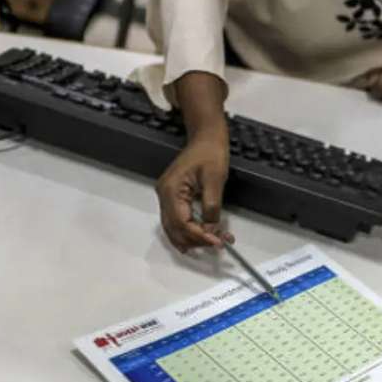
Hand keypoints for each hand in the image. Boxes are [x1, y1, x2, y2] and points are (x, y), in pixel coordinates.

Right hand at [157, 72, 231, 251]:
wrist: (206, 136)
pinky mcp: (173, 196)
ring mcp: (166, 195)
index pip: (182, 222)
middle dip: (195, 240)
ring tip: (212, 243)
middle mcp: (164, 194)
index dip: (199, 235)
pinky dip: (189, 230)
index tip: (216, 241)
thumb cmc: (210, 152)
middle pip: (174, 228)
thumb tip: (211, 229)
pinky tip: (201, 237)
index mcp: (171, 189)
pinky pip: (177, 219)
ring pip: (173, 227)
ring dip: (192, 238)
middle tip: (217, 244)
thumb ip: (212, 207)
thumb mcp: (215, 180)